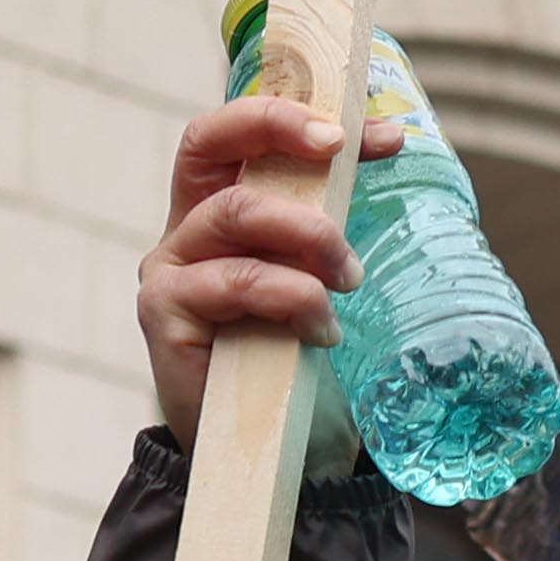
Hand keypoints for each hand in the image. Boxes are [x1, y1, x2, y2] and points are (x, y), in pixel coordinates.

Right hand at [135, 95, 354, 443]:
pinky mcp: (165, 317)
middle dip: (285, 140)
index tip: (362, 130)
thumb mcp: (313, 268)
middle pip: (209, 144)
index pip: (231, 132)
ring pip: (236, 214)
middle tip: (344, 159)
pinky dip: (293, 297)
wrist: (258, 447)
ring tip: (348, 280)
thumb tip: (393, 137)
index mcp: (212, 205)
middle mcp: (181, 230)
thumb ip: (329, 210)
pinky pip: (236, 282)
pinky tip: (321, 329)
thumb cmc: (286, 349)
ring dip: (309, 237)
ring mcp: (168, 272)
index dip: (286, 113)